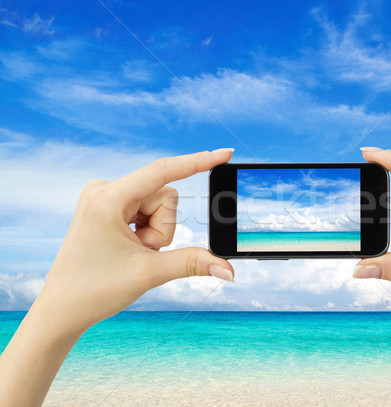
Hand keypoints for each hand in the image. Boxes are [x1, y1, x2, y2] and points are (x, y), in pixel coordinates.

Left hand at [36, 149, 235, 336]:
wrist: (62, 308)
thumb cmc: (95, 290)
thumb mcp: (150, 273)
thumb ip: (193, 264)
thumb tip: (229, 269)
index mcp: (108, 199)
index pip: (163, 172)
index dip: (198, 162)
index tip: (225, 153)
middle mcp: (104, 189)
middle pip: (164, 196)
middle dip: (163, 228)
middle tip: (141, 252)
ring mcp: (105, 196)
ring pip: (158, 205)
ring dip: (155, 232)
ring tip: (132, 252)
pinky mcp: (108, 205)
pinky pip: (145, 210)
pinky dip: (146, 231)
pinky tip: (127, 247)